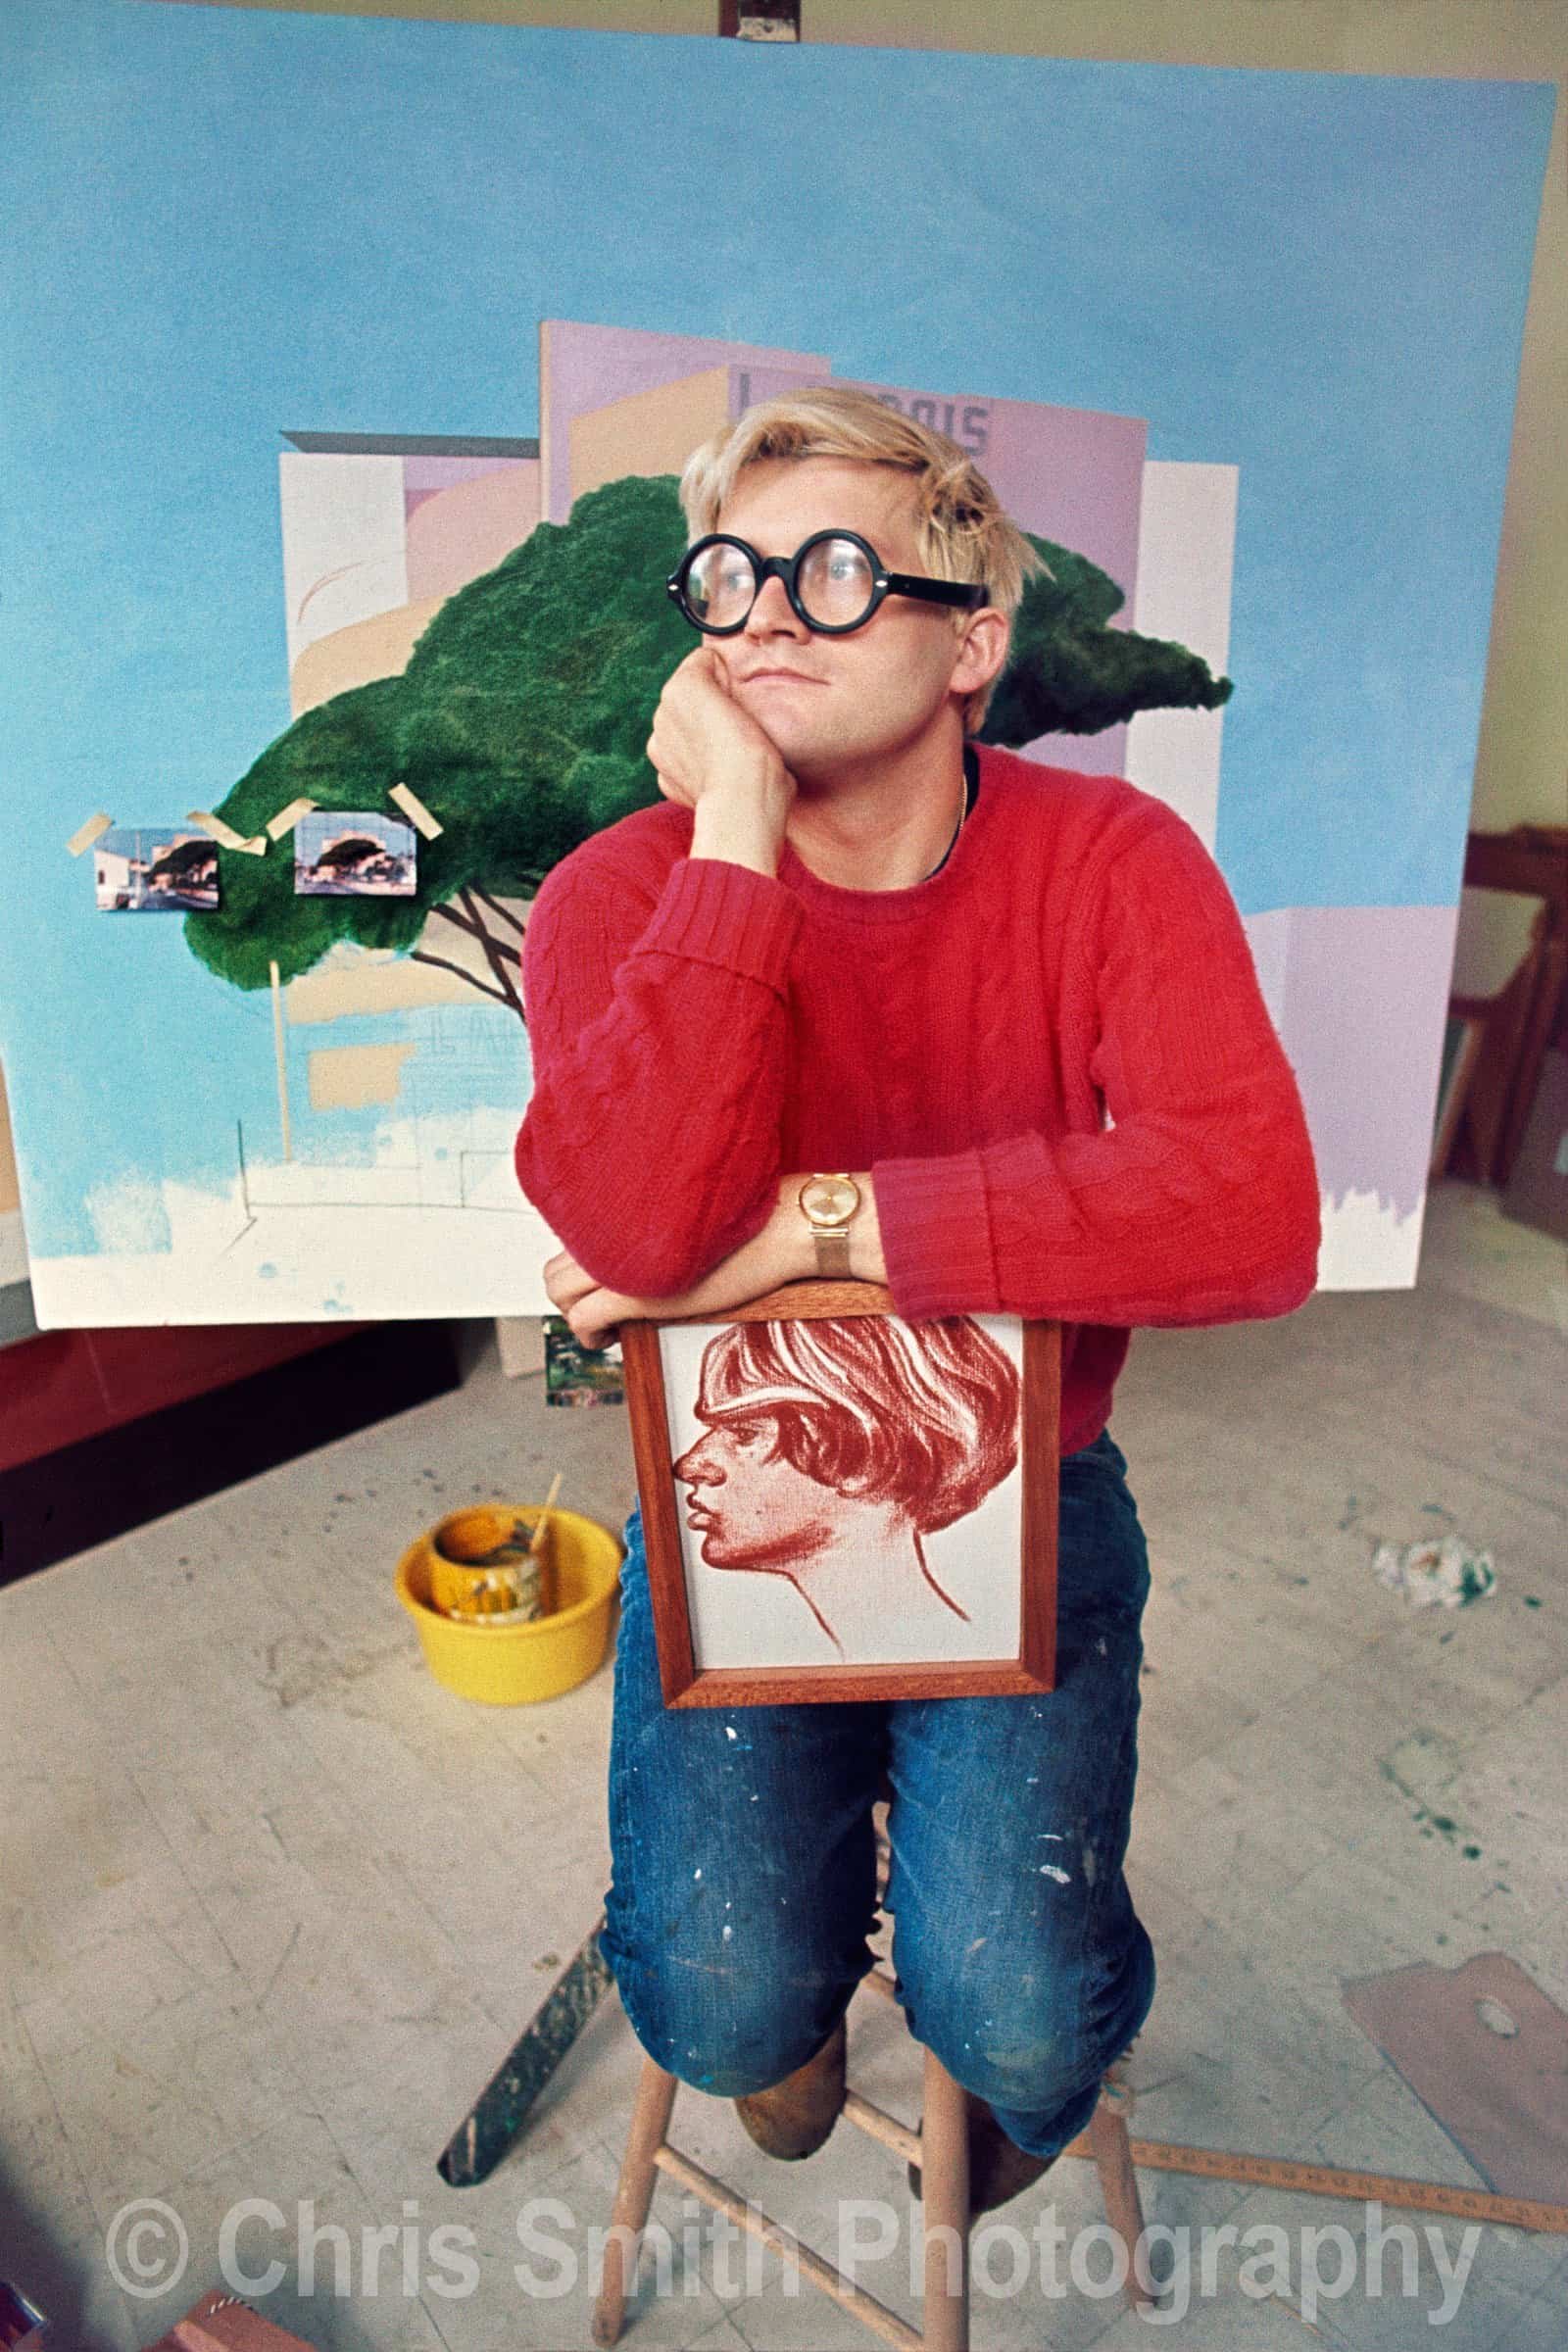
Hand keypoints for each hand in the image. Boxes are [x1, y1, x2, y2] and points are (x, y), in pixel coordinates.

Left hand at [541, 1175, 883, 1349]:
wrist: (789, 1224)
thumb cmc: (759, 1218)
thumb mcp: (698, 1215)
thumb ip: (663, 1225)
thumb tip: (652, 1242)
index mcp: (629, 1204)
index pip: (572, 1237)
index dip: (585, 1267)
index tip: (608, 1282)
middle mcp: (615, 1228)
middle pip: (554, 1267)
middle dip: (571, 1294)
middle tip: (602, 1308)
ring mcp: (621, 1260)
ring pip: (558, 1292)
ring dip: (576, 1313)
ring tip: (610, 1324)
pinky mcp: (634, 1293)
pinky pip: (582, 1320)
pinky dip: (589, 1335)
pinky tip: (610, 1340)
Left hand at [647, 648, 795, 868]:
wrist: (741, 803)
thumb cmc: (745, 750)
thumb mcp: (732, 687)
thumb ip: (712, 668)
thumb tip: (709, 670)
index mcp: (676, 692)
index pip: (701, 667)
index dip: (725, 679)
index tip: (737, 702)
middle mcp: (660, 720)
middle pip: (693, 701)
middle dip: (713, 709)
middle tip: (738, 728)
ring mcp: (662, 755)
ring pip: (690, 733)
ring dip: (707, 738)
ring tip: (730, 752)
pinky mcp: (669, 784)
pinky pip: (688, 764)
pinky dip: (700, 766)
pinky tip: (717, 773)